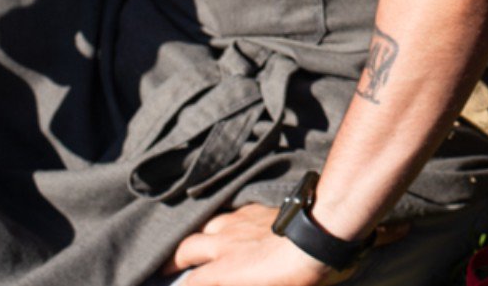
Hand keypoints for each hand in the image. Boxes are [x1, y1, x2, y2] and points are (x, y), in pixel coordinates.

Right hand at [172, 204, 355, 285]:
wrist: (317, 237)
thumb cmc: (294, 277)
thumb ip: (238, 282)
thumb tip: (220, 279)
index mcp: (224, 270)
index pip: (192, 282)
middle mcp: (225, 243)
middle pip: (188, 247)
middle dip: (176, 259)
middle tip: (170, 266)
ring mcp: (241, 222)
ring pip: (210, 224)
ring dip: (201, 235)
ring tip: (199, 243)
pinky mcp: (259, 209)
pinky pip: (234, 212)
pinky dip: (227, 221)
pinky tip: (233, 225)